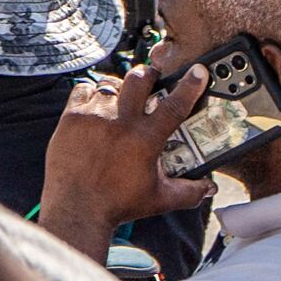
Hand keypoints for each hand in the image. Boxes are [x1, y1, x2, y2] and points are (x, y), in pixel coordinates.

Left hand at [35, 60, 214, 260]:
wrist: (77, 209)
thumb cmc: (119, 205)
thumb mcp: (161, 199)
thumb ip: (189, 192)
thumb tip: (209, 187)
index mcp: (145, 139)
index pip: (175, 105)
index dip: (189, 86)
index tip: (198, 71)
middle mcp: (120, 122)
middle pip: (139, 81)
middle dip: (149, 74)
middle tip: (153, 77)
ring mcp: (93, 116)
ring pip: (110, 84)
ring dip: (120, 87)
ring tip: (123, 96)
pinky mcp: (71, 117)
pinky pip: (83, 89)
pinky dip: (92, 92)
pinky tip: (96, 103)